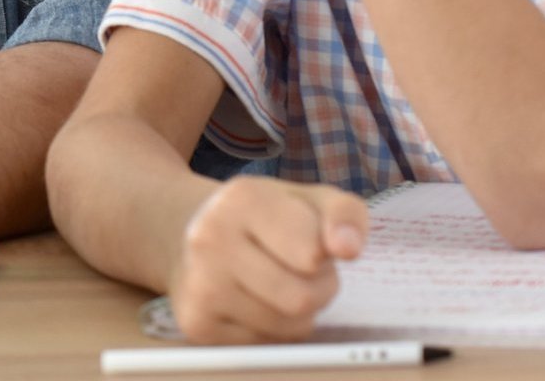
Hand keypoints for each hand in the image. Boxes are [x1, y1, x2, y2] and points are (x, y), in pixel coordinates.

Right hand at [169, 176, 368, 343]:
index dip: (323, 253)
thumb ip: (345, 214)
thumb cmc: (267, 218)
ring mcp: (199, 283)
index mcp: (243, 199)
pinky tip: (254, 302)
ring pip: (288, 327)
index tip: (308, 239)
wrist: (196, 231)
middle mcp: (210, 238)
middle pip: (302, 297)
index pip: (312, 253)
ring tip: (278, 284)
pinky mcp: (196, 323)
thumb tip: (348, 248)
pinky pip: (265, 345)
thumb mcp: (310, 201)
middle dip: (317, 289)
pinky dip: (272, 331)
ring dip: (298, 313)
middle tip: (300, 269)